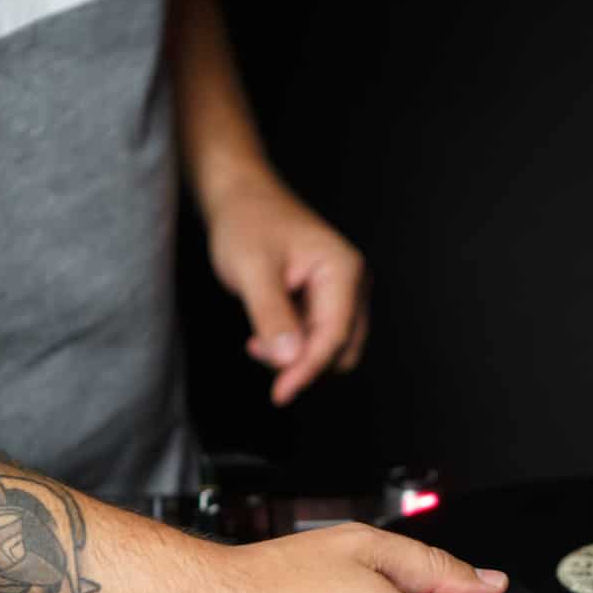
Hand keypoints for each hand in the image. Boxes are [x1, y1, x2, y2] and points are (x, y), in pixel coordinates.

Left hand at [207, 175, 368, 405]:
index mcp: (343, 271)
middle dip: (303, 363)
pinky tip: (263, 335)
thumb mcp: (252, 271)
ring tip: (258, 339)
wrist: (240, 199)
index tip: (280, 394)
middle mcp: (351, 283)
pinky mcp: (325, 301)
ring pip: (330, 350)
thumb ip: (272, 316)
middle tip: (258, 350)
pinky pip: (317, 340)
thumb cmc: (247, 223)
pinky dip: (292, 347)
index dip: (307, 370)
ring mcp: (341, 293)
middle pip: (341, 351)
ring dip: (296, 357)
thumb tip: (290, 359)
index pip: (335, 337)